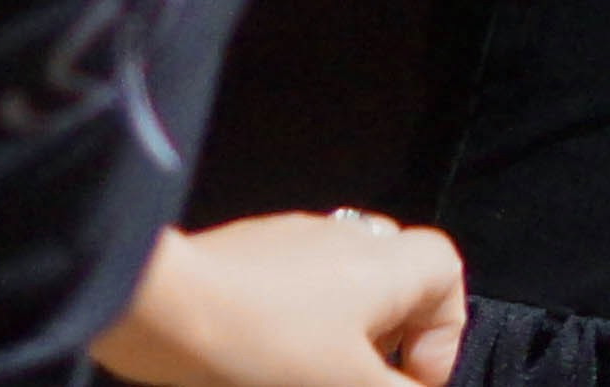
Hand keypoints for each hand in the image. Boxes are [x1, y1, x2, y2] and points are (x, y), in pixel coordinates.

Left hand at [99, 212, 469, 386]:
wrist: (162, 307)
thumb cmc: (265, 345)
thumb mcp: (344, 385)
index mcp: (386, 262)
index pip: (447, 276)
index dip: (442, 335)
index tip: (409, 382)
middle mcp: (349, 238)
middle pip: (398, 280)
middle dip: (391, 337)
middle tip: (363, 380)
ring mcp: (296, 239)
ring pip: (343, 284)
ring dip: (341, 333)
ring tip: (311, 373)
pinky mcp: (249, 253)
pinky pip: (296, 286)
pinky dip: (297, 322)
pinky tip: (265, 357)